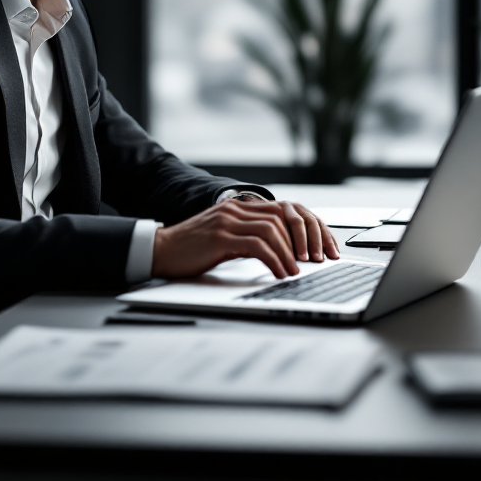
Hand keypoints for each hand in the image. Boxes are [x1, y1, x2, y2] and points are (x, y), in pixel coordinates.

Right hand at [151, 199, 339, 279]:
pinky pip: (257, 245)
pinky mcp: (220, 237)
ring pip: (272, 230)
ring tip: (296, 271)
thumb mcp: (226, 238)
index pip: (282, 210)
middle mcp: (235, 209)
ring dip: (289, 252)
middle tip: (313, 261)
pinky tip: (279, 273)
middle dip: (303, 240)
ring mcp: (227, 221)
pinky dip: (274, 260)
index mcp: (239, 207)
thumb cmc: (193, 249)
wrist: (161, 250)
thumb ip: (248, 237)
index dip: (305, 228)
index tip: (319, 248)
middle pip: (282, 217)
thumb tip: (280, 251)